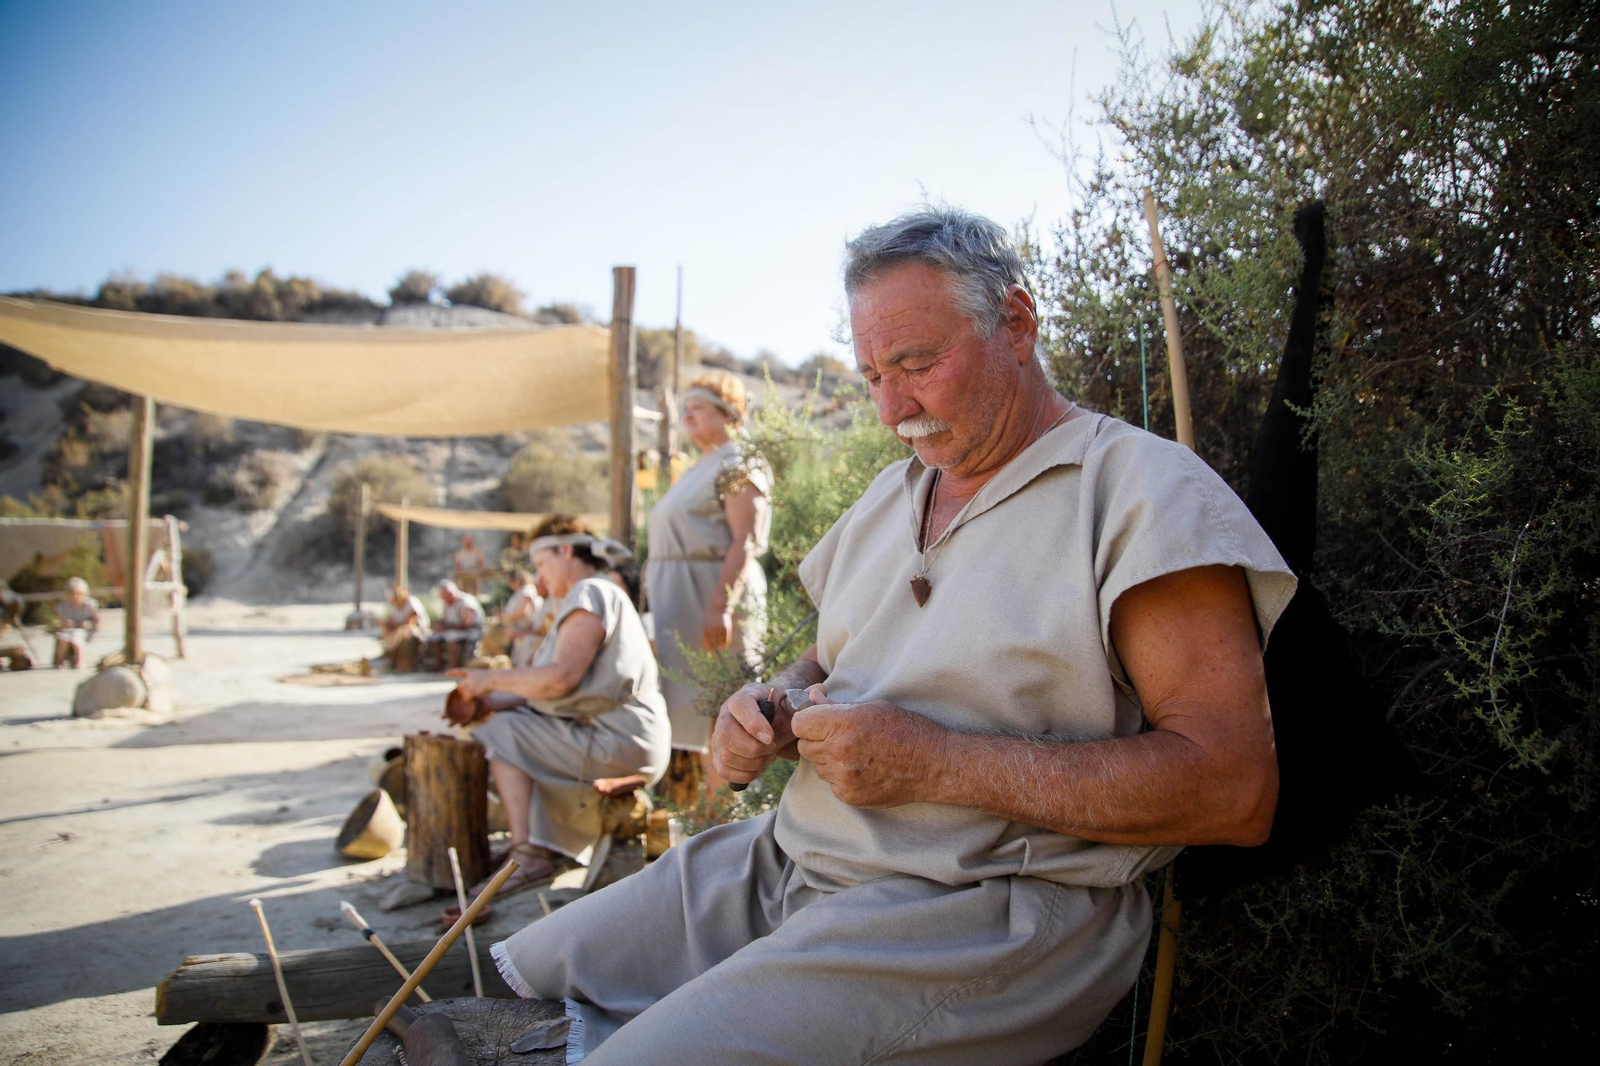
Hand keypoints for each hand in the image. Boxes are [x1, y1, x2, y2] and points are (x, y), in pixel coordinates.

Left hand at [446, 668, 494, 699]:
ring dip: (466, 695)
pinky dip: (468, 699)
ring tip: (472, 696)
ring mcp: (469, 683)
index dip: (452, 672)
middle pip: (460, 685)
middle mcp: (468, 677)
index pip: (460, 671)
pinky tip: (471, 700)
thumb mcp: (484, 677)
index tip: (446, 673)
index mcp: (472, 672)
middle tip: (465, 693)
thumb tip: (471, 689)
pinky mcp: (471, 690)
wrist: (495, 679)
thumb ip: (475, 681)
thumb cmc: (494, 678)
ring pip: (463, 692)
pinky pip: (467, 697)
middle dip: (461, 690)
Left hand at [702, 604, 732, 649]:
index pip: (707, 641)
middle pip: (714, 643)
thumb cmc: (710, 616)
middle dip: (715, 647)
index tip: (710, 650)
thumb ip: (706, 633)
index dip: (708, 647)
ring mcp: (720, 628)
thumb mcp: (705, 623)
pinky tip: (725, 643)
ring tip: (721, 647)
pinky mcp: (727, 627)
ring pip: (721, 643)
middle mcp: (713, 629)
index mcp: (706, 628)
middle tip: (716, 648)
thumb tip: (709, 644)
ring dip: (721, 646)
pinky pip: (727, 639)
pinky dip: (726, 643)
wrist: (718, 606)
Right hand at [711, 682, 801, 785]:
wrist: (774, 724)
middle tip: (773, 749)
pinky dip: (744, 775)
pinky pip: (723, 770)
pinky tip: (760, 768)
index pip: (739, 705)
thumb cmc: (784, 713)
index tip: (771, 738)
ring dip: (751, 763)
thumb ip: (805, 699)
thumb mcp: (795, 704)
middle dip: (752, 749)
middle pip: (725, 734)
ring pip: (724, 755)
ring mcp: (719, 734)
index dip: (753, 723)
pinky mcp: (719, 754)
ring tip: (769, 758)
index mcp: (746, 695)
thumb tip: (818, 690)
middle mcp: (727, 713)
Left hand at [790, 696, 949, 807]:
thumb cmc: (905, 729)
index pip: (799, 723)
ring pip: (817, 766)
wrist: (932, 764)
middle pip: (804, 746)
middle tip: (839, 736)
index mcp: (842, 724)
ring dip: (828, 759)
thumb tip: (812, 697)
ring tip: (856, 753)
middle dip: (816, 740)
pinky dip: (841, 776)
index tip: (820, 720)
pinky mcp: (849, 795)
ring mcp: (843, 777)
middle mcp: (838, 752)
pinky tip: (863, 768)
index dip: (808, 720)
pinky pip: (831, 783)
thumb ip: (836, 705)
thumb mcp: (872, 707)